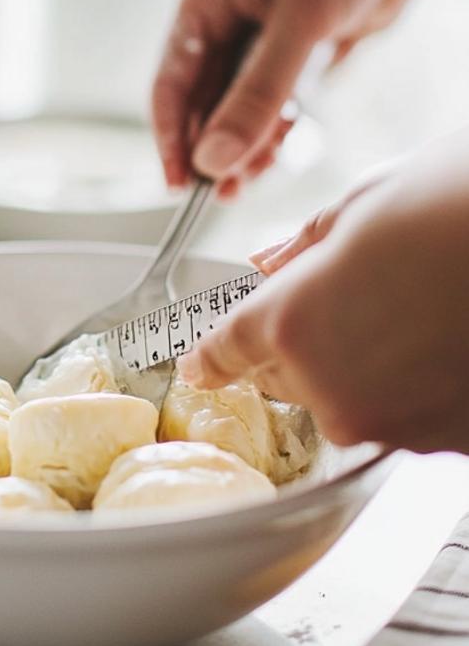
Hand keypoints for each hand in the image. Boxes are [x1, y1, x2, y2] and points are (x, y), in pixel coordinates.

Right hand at [152, 0, 426, 189]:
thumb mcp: (302, 22)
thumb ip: (257, 94)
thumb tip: (213, 159)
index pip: (171, 75)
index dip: (170, 134)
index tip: (178, 183)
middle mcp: (222, 6)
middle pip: (201, 94)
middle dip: (212, 145)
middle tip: (221, 194)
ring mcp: (256, 24)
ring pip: (236, 100)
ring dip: (243, 141)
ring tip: (250, 183)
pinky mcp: (290, 40)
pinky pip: (268, 93)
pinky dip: (271, 124)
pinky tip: (275, 151)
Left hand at [178, 133, 468, 454]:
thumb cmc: (462, 202)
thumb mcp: (369, 201)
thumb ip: (307, 246)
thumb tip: (271, 263)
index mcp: (292, 323)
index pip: (228, 351)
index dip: (213, 354)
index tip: (202, 363)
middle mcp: (335, 390)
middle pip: (288, 377)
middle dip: (301, 342)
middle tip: (349, 293)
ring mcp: (399, 425)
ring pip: (352, 401)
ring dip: (364, 366)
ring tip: (415, 307)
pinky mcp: (454, 444)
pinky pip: (411, 417)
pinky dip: (418, 386)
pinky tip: (448, 337)